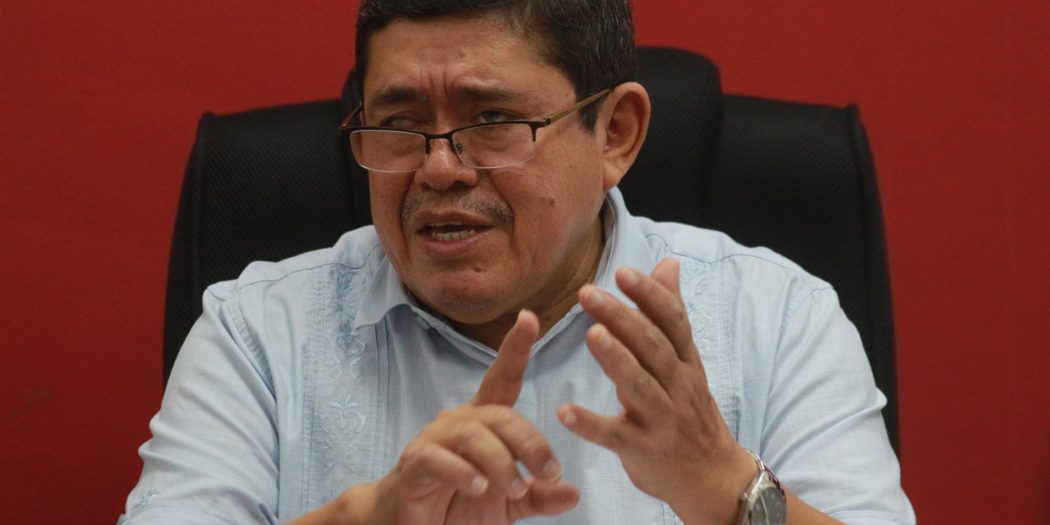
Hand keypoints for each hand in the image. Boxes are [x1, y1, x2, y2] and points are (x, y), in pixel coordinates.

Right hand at [369, 310, 578, 524]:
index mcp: (481, 424)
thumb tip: (573, 491)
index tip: (530, 318)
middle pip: (498, 414)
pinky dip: (461, 472)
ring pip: (471, 434)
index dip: (515, 349)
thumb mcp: (506, 504)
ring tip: (516, 488)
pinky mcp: (412, 466)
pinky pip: (437, 458)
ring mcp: (432, 442)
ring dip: (500, 461)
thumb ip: (538, 495)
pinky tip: (478, 487)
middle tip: (550, 473)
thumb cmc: (456, 506)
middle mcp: (456, 423)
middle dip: (529, 441)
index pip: (502, 379)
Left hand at [559, 258, 754, 523]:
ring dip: (616, 360)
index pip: (672, 322)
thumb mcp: (687, 363)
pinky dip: (591, 424)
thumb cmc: (690, 412)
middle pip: (652, 347)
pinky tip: (565, 412)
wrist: (714, 478)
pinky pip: (616, 436)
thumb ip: (671, 315)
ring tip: (591, 336)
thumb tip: (667, 263)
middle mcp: (679, 386)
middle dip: (622, 318)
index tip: (622, 272)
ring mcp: (664, 419)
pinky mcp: (645, 450)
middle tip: (588, 294)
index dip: (649, 296)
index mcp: (686, 362)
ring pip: (640, 386)